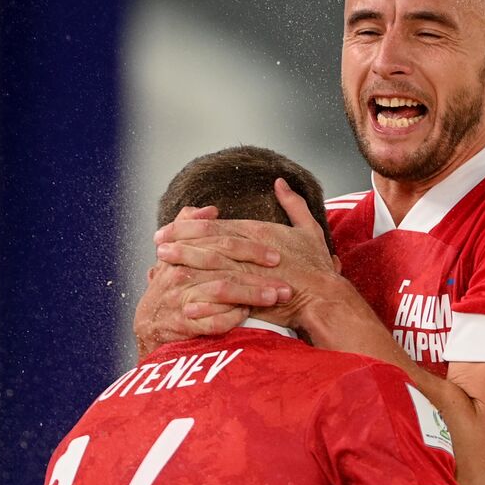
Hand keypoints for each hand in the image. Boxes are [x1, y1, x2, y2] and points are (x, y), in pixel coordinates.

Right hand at [131, 206, 293, 356]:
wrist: (150, 322)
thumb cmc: (170, 283)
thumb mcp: (175, 251)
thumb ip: (191, 226)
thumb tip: (211, 209)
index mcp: (183, 251)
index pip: (221, 244)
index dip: (250, 248)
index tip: (276, 255)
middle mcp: (181, 272)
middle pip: (225, 267)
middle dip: (258, 274)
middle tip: (285, 281)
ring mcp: (181, 297)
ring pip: (221, 292)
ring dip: (251, 295)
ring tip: (275, 297)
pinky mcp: (183, 322)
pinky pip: (212, 321)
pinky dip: (231, 317)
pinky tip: (246, 314)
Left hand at [153, 181, 337, 310]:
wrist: (326, 297)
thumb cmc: (316, 267)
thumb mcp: (309, 229)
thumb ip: (293, 204)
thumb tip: (280, 183)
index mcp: (258, 232)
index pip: (216, 225)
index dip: (189, 225)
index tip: (169, 227)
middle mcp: (250, 250)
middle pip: (208, 242)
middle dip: (179, 241)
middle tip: (158, 243)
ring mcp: (250, 273)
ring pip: (210, 265)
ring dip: (185, 263)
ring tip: (162, 263)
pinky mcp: (253, 298)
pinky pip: (222, 296)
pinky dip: (203, 300)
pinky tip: (184, 301)